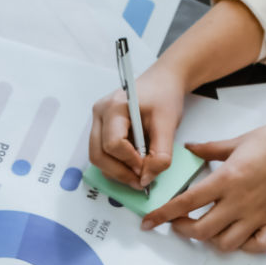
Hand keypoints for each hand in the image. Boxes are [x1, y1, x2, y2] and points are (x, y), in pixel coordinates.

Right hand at [89, 58, 188, 190]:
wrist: (162, 82)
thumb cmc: (164, 97)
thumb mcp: (168, 124)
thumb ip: (160, 154)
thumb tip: (146, 179)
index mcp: (115, 106)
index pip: (113, 143)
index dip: (130, 161)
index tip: (147, 169)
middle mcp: (100, 113)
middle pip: (98, 154)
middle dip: (119, 172)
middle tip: (140, 181)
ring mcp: (97, 121)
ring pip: (97, 157)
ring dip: (116, 171)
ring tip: (139, 174)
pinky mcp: (101, 128)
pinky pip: (102, 153)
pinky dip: (116, 164)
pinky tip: (133, 164)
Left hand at [141, 119, 265, 249]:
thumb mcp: (237, 140)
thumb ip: (209, 149)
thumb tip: (190, 149)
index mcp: (226, 180)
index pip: (185, 203)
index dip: (162, 215)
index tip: (149, 222)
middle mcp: (239, 202)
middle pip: (201, 231)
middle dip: (182, 230)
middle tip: (178, 222)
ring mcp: (258, 215)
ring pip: (225, 243)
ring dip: (210, 240)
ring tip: (207, 228)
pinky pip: (256, 246)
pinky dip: (244, 246)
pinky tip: (238, 234)